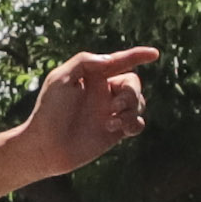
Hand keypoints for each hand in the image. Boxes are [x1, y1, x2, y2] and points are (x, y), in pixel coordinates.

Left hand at [13, 47, 153, 180]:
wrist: (46, 147)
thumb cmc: (49, 111)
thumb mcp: (60, 79)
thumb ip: (84, 62)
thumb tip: (110, 60)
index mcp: (92, 76)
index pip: (119, 61)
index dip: (137, 55)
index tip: (155, 54)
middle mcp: (104, 92)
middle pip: (133, 83)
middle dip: (131, 93)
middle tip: (113, 107)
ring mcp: (110, 112)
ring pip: (139, 103)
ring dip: (131, 110)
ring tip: (112, 122)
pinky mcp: (115, 132)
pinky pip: (138, 123)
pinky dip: (135, 123)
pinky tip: (120, 129)